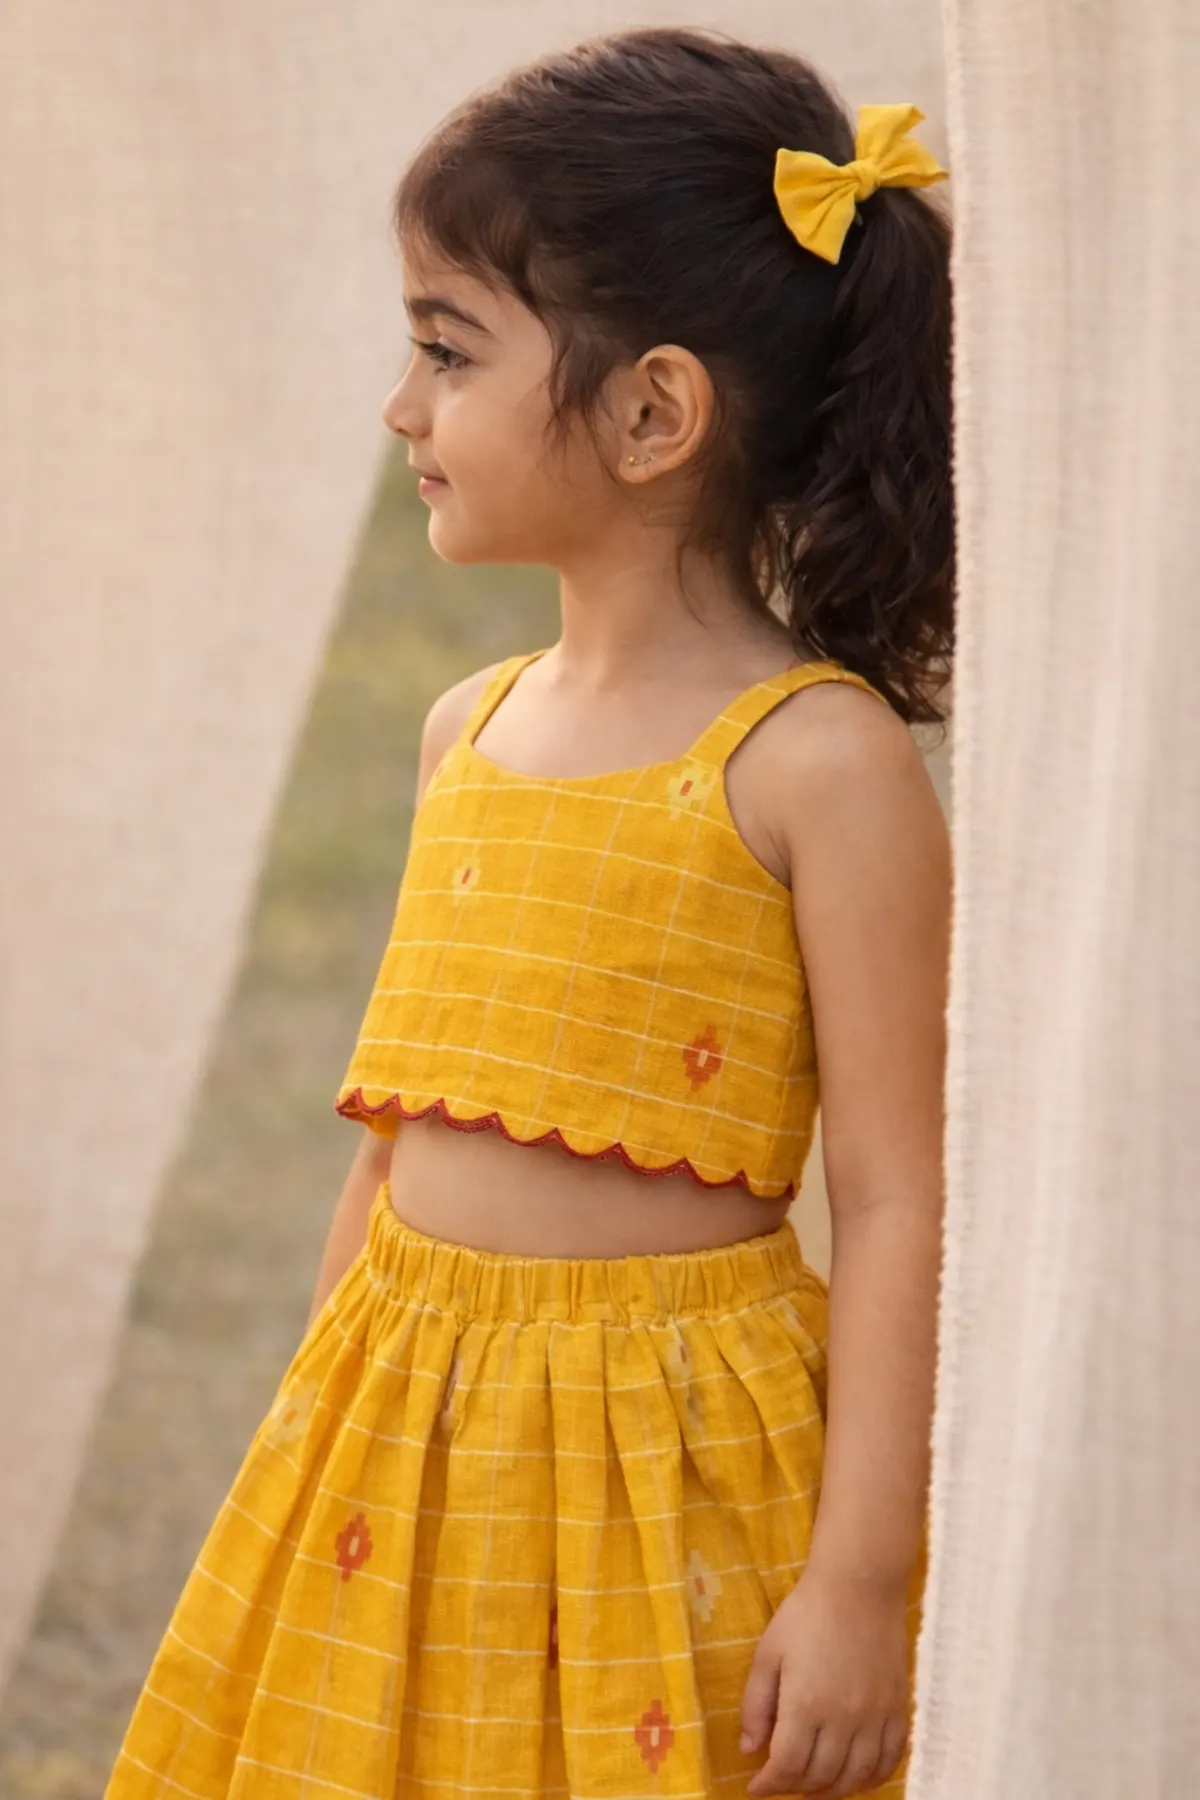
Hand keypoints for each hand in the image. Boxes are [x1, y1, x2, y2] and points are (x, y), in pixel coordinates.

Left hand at [739, 1566, 910, 1796]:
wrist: (858, 1585)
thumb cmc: (807, 1614)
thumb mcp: (768, 1653)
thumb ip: (756, 1704)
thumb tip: (749, 1750)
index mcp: (806, 1704)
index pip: (786, 1766)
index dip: (769, 1785)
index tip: (756, 1788)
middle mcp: (843, 1718)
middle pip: (820, 1777)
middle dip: (795, 1788)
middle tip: (782, 1783)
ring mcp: (875, 1716)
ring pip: (855, 1777)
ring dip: (832, 1791)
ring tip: (814, 1788)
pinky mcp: (897, 1708)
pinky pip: (890, 1760)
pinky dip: (873, 1779)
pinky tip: (856, 1777)